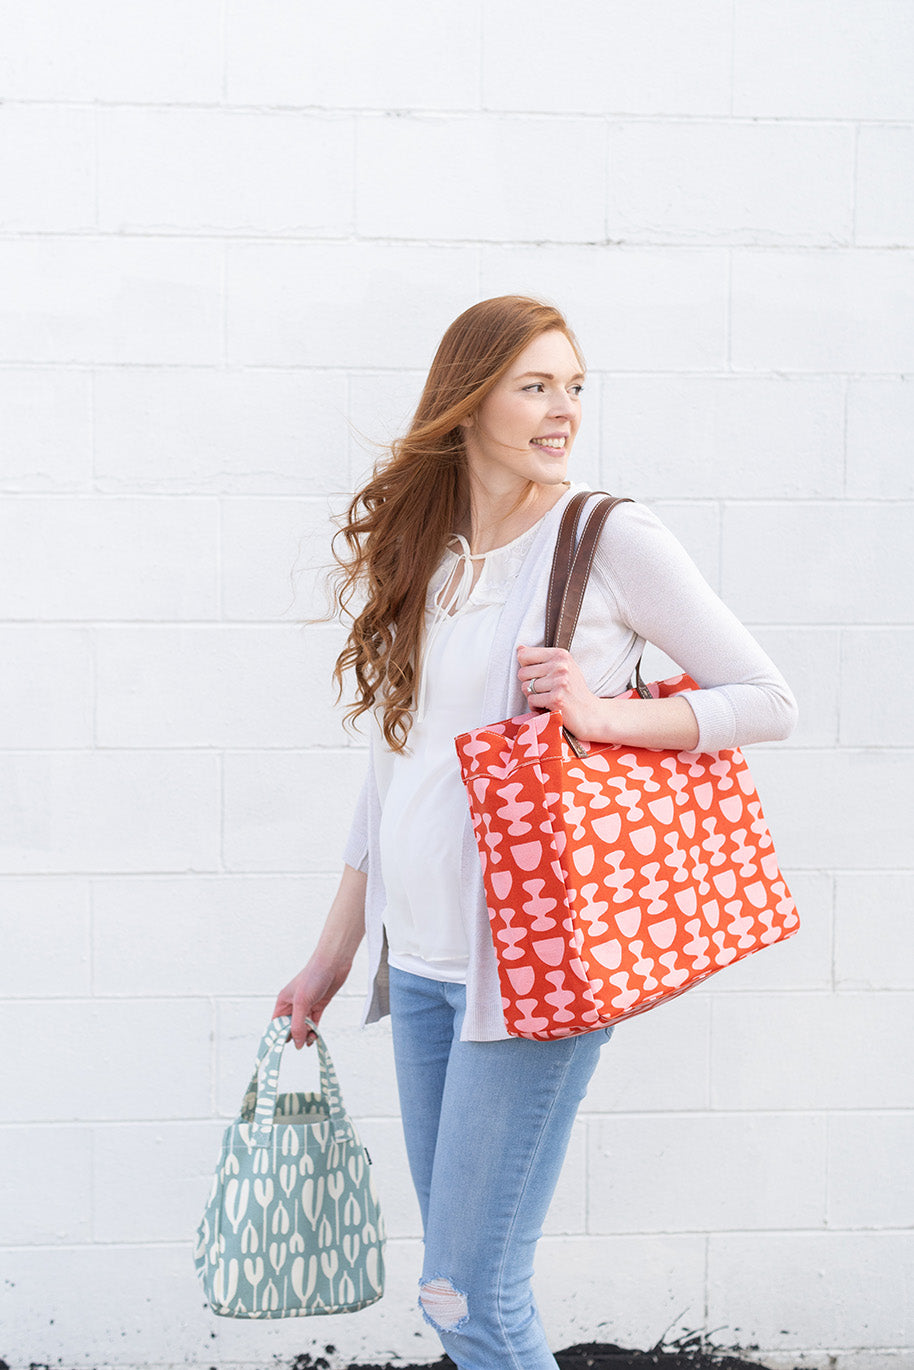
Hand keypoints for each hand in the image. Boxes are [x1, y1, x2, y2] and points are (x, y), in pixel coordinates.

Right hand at [273, 864, 365, 1047]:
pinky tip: (315, 1037)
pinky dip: (314, 1031)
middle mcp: (293, 1005)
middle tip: (300, 1044)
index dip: (277, 1036)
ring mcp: (306, 1006)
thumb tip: (295, 1043)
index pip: (276, 1024)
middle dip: (294, 1037)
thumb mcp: (302, 1002)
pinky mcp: (318, 1006)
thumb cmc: (314, 976)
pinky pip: (313, 1023)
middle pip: (289, 1027)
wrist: (334, 963)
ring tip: (310, 1039)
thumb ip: (298, 1024)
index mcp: (283, 1002)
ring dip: (305, 1035)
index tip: (281, 1049)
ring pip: (303, 1027)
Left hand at [516, 645, 602, 738]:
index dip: (526, 667)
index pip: (524, 654)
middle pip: (522, 673)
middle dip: (529, 684)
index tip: (539, 675)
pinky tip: (548, 707)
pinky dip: (536, 707)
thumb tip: (519, 648)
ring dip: (533, 697)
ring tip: (548, 698)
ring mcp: (559, 682)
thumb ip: (541, 658)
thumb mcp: (563, 668)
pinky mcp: (556, 698)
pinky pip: (531, 700)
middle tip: (545, 690)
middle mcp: (560, 665)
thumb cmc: (573, 691)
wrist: (590, 713)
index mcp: (560, 654)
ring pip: (525, 687)